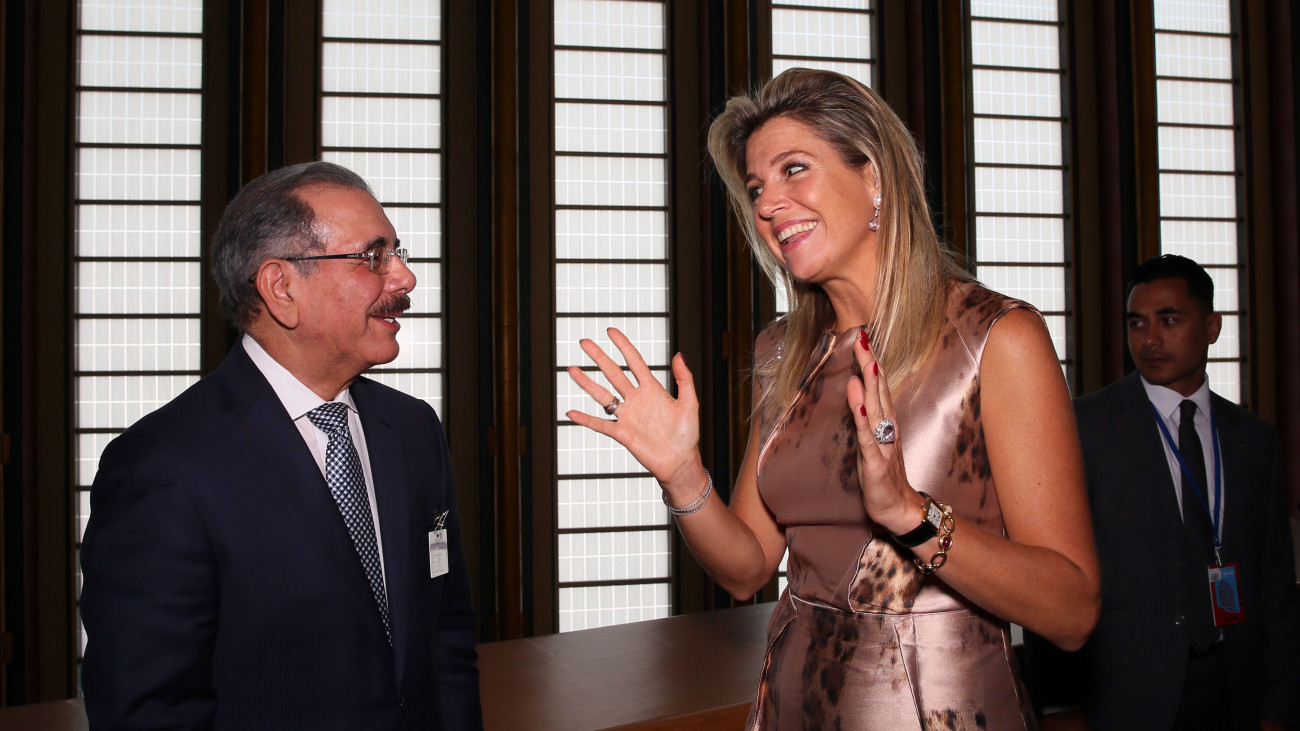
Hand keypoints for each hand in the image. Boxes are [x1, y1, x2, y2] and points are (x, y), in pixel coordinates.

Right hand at [565, 327, 703, 492]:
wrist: (681, 462)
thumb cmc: (688, 434)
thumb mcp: (690, 403)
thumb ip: (684, 378)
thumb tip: (678, 354)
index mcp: (652, 389)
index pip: (634, 362)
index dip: (623, 346)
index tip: (610, 331)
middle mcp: (636, 399)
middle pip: (613, 373)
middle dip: (599, 357)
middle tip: (584, 342)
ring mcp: (628, 416)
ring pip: (603, 395)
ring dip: (587, 383)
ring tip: (572, 369)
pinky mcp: (622, 434)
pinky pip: (601, 424)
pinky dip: (586, 419)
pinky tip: (571, 413)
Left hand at [846, 328, 923, 533]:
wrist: (899, 508)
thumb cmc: (884, 473)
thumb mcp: (872, 438)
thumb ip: (866, 412)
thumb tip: (856, 382)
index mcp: (886, 422)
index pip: (878, 386)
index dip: (870, 361)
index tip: (863, 336)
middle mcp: (887, 429)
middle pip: (879, 391)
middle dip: (870, 364)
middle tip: (863, 338)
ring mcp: (883, 445)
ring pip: (876, 411)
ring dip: (871, 387)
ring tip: (866, 363)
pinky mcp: (875, 464)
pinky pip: (869, 441)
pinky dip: (864, 424)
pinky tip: (858, 408)